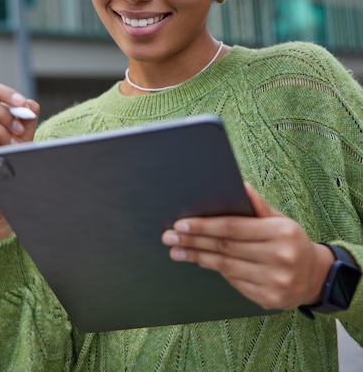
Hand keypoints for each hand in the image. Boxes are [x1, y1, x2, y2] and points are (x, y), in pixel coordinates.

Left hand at [162, 182, 333, 309]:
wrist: (315, 277)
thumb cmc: (291, 241)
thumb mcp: (281, 219)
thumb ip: (258, 205)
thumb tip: (240, 185)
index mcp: (281, 233)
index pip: (233, 227)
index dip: (205, 225)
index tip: (181, 223)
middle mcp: (279, 258)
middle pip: (225, 247)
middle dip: (193, 241)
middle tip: (169, 236)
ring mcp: (274, 281)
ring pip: (225, 267)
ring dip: (197, 257)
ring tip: (176, 250)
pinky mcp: (267, 299)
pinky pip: (234, 283)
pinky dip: (215, 270)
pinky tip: (199, 261)